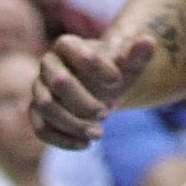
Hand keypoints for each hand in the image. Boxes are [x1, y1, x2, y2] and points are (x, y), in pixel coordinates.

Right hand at [33, 32, 154, 147]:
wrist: (100, 92)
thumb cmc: (114, 74)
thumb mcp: (129, 65)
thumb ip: (137, 54)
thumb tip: (148, 41)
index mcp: (67, 44)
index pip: (74, 49)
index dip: (97, 66)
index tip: (117, 80)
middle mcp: (48, 64)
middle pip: (59, 82)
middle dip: (83, 101)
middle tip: (107, 114)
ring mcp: (39, 89)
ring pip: (47, 107)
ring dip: (73, 124)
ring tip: (99, 134)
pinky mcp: (36, 113)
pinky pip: (40, 129)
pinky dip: (62, 139)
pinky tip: (85, 144)